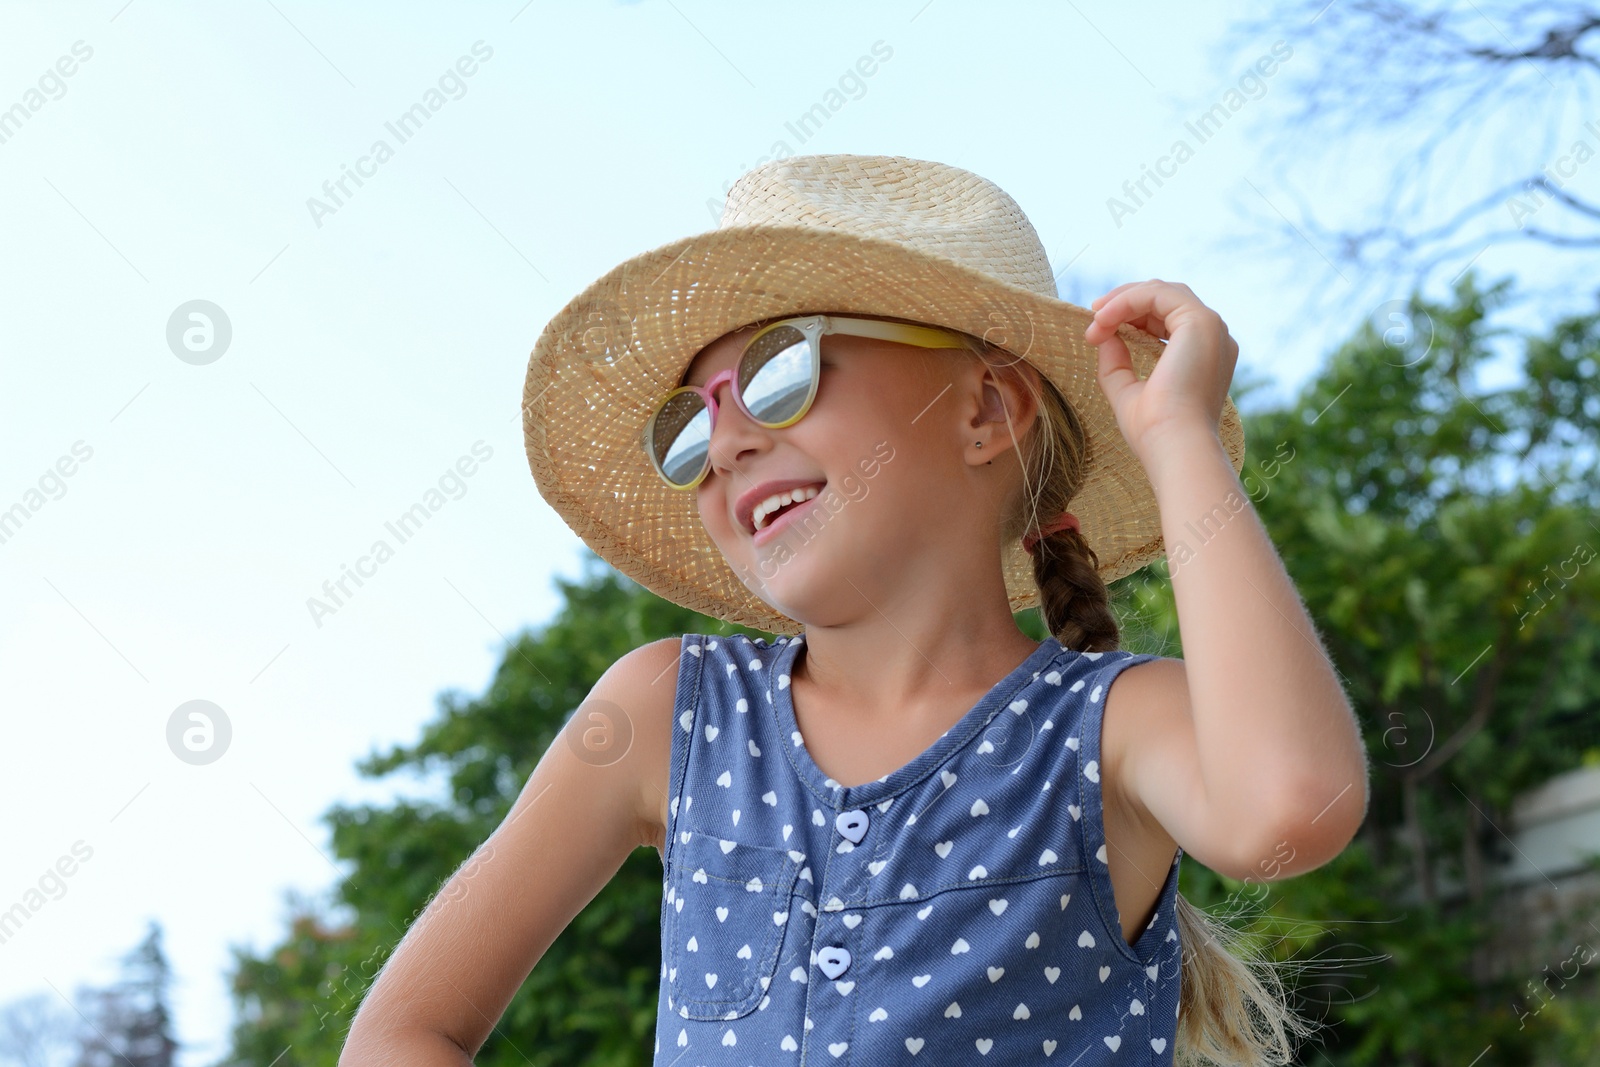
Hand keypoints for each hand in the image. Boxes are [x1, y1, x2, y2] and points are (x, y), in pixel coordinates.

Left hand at [1082, 280, 1238, 468]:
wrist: (1175, 445)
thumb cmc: (1154, 430)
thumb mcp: (1127, 390)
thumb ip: (1117, 362)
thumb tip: (1103, 334)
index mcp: (1203, 354)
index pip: (1165, 317)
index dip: (1129, 317)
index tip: (1096, 331)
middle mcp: (1212, 338)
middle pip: (1165, 299)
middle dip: (1125, 303)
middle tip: (1094, 318)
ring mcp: (1210, 328)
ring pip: (1161, 291)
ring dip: (1122, 301)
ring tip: (1096, 320)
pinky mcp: (1200, 322)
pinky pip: (1157, 294)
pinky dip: (1127, 301)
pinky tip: (1104, 318)